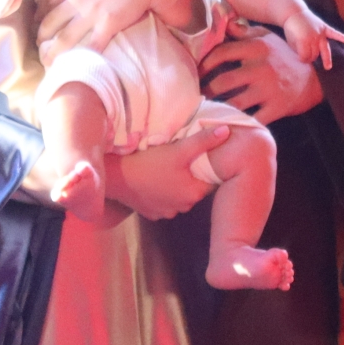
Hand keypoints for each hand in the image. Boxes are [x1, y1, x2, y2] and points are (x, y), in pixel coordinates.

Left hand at [37, 0, 188, 54]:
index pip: (48, 4)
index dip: (40, 18)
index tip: (37, 28)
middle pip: (53, 23)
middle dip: (43, 38)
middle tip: (39, 50)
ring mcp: (93, 12)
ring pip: (67, 37)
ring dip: (55, 52)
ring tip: (49, 63)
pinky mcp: (109, 23)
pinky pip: (93, 44)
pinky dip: (84, 57)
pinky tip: (77, 67)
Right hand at [103, 127, 229, 219]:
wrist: (116, 177)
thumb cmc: (149, 162)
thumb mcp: (179, 149)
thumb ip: (204, 141)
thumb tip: (227, 131)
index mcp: (194, 193)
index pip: (209, 180)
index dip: (205, 166)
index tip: (198, 156)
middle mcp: (183, 208)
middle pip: (193, 188)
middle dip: (189, 175)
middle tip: (180, 159)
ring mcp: (165, 213)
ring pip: (178, 195)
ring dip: (175, 185)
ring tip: (165, 168)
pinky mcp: (151, 213)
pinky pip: (162, 201)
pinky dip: (160, 192)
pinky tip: (153, 180)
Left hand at [201, 24, 324, 123]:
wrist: (316, 80)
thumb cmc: (286, 57)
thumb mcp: (269, 38)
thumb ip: (246, 32)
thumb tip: (225, 24)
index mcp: (257, 48)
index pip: (221, 53)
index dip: (204, 64)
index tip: (197, 72)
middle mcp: (262, 68)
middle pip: (223, 82)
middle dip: (206, 91)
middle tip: (198, 96)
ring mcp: (269, 90)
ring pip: (234, 103)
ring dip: (217, 109)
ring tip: (207, 110)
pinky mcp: (277, 108)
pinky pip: (252, 119)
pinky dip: (238, 124)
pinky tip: (227, 125)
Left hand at [279, 7, 343, 70]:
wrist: (294, 12)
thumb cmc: (291, 29)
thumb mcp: (290, 41)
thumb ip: (298, 50)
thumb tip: (305, 58)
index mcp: (303, 40)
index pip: (305, 56)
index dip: (302, 59)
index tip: (300, 59)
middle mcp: (313, 37)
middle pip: (315, 54)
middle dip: (311, 58)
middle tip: (307, 58)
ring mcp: (320, 32)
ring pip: (325, 48)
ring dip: (326, 58)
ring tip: (328, 67)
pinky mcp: (324, 27)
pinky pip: (333, 33)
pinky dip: (340, 36)